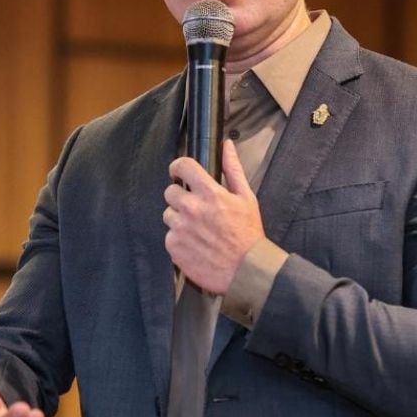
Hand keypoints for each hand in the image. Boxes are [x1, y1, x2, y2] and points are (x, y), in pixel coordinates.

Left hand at [163, 139, 264, 293]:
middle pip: (170, 192)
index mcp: (210, 193)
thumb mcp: (246, 197)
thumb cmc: (248, 234)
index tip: (179, 173)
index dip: (178, 167)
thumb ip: (233, 169)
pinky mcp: (174, 247)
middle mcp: (192, 209)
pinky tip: (196, 244)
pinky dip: (179, 239)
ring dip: (179, 219)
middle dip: (180, 197)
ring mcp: (180, 229)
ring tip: (198, 230)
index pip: (182, 167)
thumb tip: (226, 146)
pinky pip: (169, 236)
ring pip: (168, 215)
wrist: (246, 271)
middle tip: (196, 209)